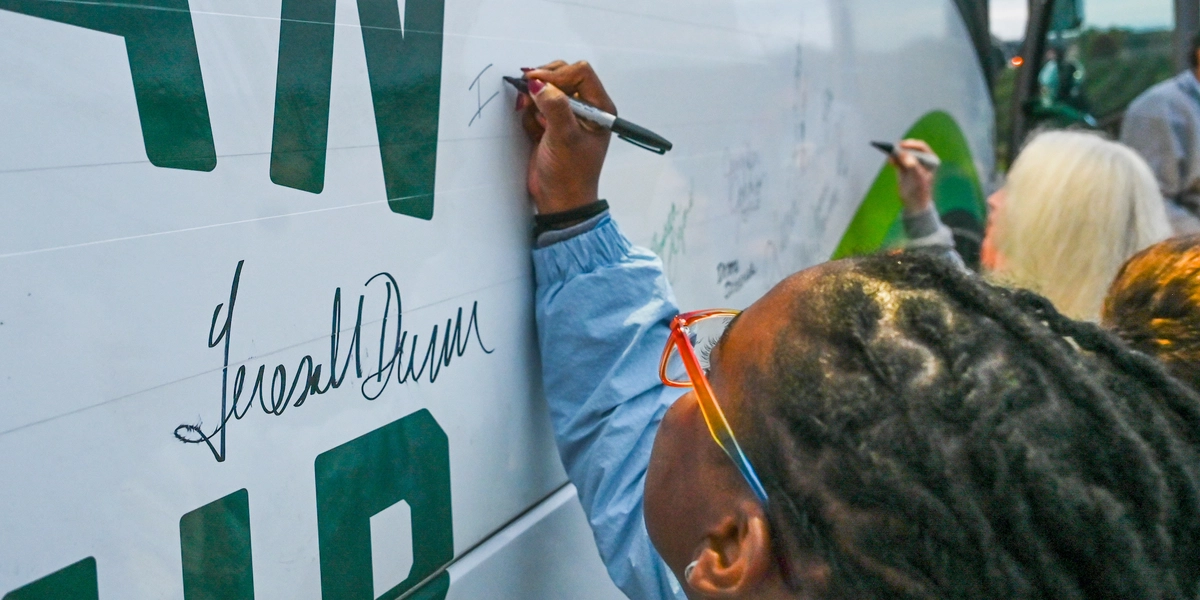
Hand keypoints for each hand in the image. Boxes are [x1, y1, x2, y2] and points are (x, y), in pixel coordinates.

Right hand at [517, 60, 615, 213]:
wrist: (559, 201)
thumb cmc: (571, 175)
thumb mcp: (565, 138)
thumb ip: (555, 107)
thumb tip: (539, 84)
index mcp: (600, 108)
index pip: (580, 73)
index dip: (558, 75)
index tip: (538, 86)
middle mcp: (586, 108)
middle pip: (562, 75)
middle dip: (543, 85)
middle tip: (530, 98)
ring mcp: (567, 115)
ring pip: (546, 89)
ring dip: (535, 102)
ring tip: (537, 123)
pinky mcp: (551, 124)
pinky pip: (536, 106)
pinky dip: (530, 115)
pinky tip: (534, 132)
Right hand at [890, 139, 936, 213]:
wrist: (914, 203)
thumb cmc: (920, 191)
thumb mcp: (918, 178)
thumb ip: (912, 165)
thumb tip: (903, 154)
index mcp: (930, 160)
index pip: (921, 147)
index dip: (912, 145)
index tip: (903, 146)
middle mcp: (921, 159)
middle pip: (910, 149)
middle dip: (902, 148)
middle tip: (894, 149)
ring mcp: (912, 163)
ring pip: (902, 154)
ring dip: (896, 153)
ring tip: (889, 153)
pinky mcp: (903, 168)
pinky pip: (897, 160)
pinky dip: (893, 159)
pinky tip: (890, 160)